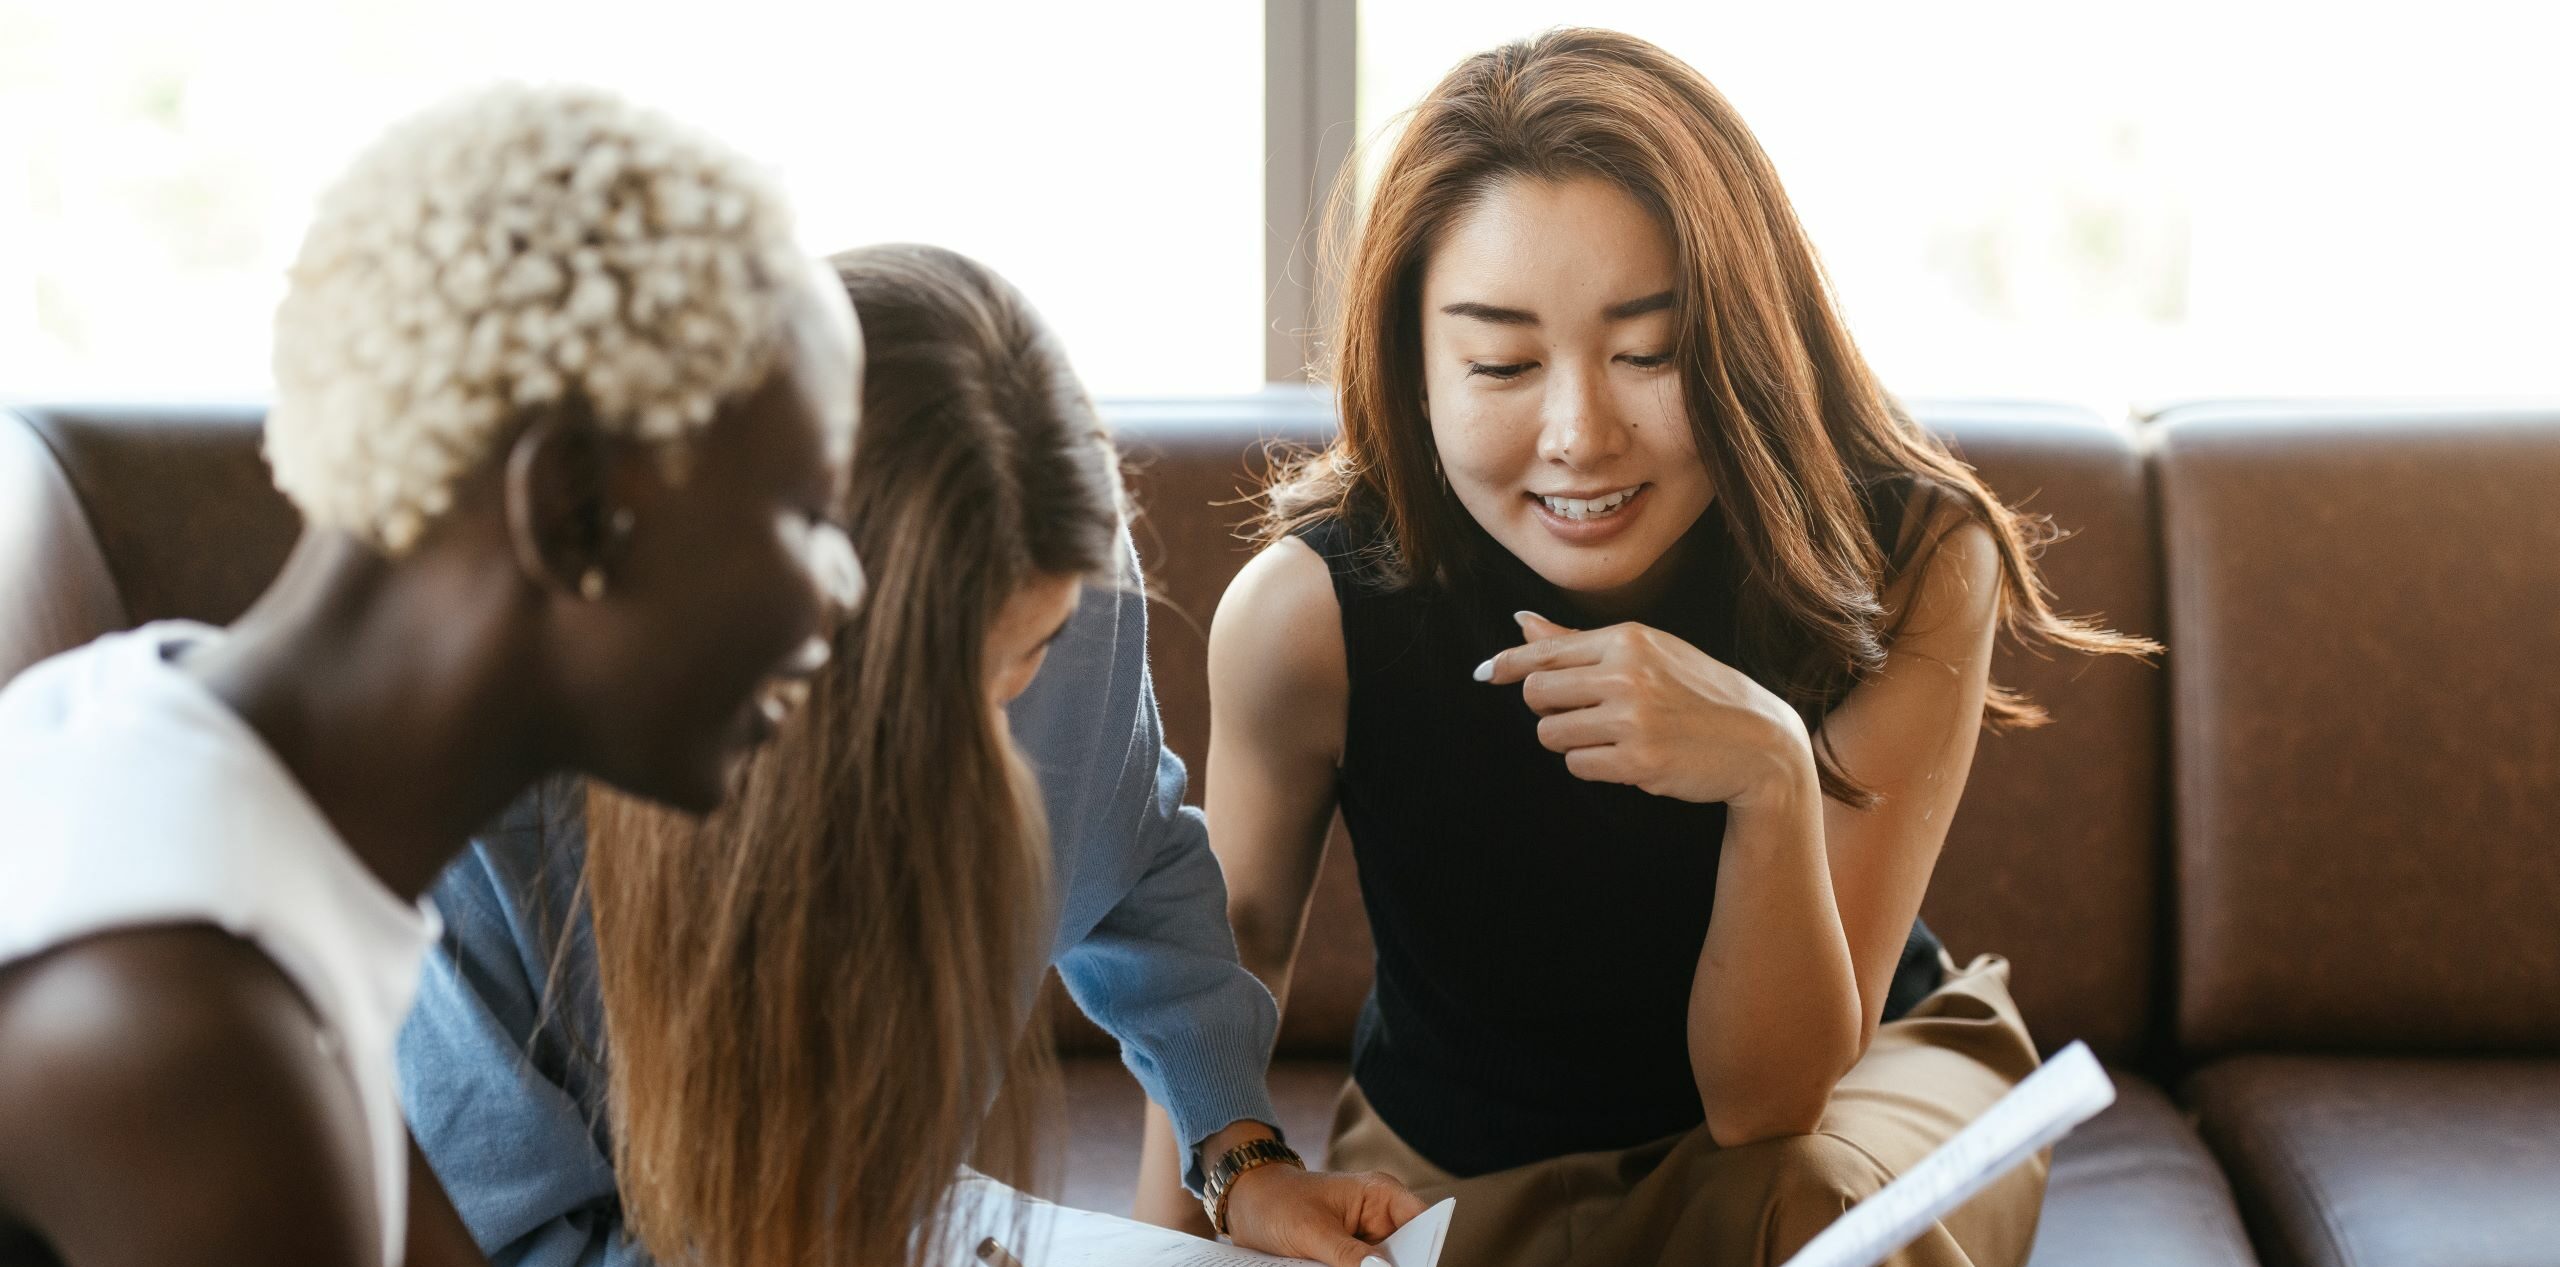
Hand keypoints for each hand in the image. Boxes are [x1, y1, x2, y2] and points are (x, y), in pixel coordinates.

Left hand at [1223, 1162, 1426, 1266]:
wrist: (1246, 1202)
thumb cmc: (1277, 1201)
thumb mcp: (1312, 1232)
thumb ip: (1349, 1255)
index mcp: (1380, 1194)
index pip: (1423, 1223)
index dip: (1426, 1249)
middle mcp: (1379, 1215)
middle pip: (1406, 1252)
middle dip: (1394, 1266)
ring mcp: (1365, 1236)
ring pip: (1383, 1266)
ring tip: (1336, 1264)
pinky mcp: (1349, 1253)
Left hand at [1479, 611, 1811, 807]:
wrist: (1758, 742)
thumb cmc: (1698, 692)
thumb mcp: (1648, 652)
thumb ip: (1578, 642)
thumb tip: (1520, 621)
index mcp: (1628, 639)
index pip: (1545, 650)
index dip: (1507, 664)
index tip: (1485, 673)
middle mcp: (1627, 674)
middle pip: (1537, 693)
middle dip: (1547, 709)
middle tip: (1581, 714)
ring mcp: (1632, 718)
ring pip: (1550, 734)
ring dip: (1569, 741)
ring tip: (1608, 736)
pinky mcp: (1638, 761)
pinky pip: (1578, 765)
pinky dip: (1592, 765)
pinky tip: (1625, 757)